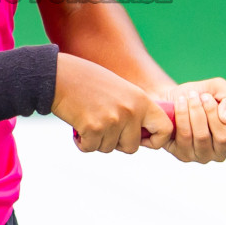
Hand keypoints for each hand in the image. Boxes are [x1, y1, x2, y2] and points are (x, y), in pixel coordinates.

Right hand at [53, 53, 171, 152]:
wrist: (60, 75)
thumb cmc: (87, 81)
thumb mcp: (120, 90)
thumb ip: (133, 110)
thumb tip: (142, 136)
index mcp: (141, 100)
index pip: (165, 129)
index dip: (155, 140)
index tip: (142, 140)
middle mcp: (130, 111)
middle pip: (131, 146)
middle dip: (116, 142)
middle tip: (102, 125)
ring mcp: (113, 120)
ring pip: (108, 148)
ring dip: (97, 140)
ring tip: (88, 118)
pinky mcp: (94, 129)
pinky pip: (91, 148)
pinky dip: (83, 142)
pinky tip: (78, 125)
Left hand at [162, 78, 225, 163]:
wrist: (170, 97)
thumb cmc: (199, 95)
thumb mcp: (219, 88)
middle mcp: (221, 151)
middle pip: (224, 140)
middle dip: (212, 113)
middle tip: (203, 97)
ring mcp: (202, 155)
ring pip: (202, 137)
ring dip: (195, 112)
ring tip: (190, 97)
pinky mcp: (181, 154)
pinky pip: (184, 136)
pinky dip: (182, 115)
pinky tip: (180, 103)